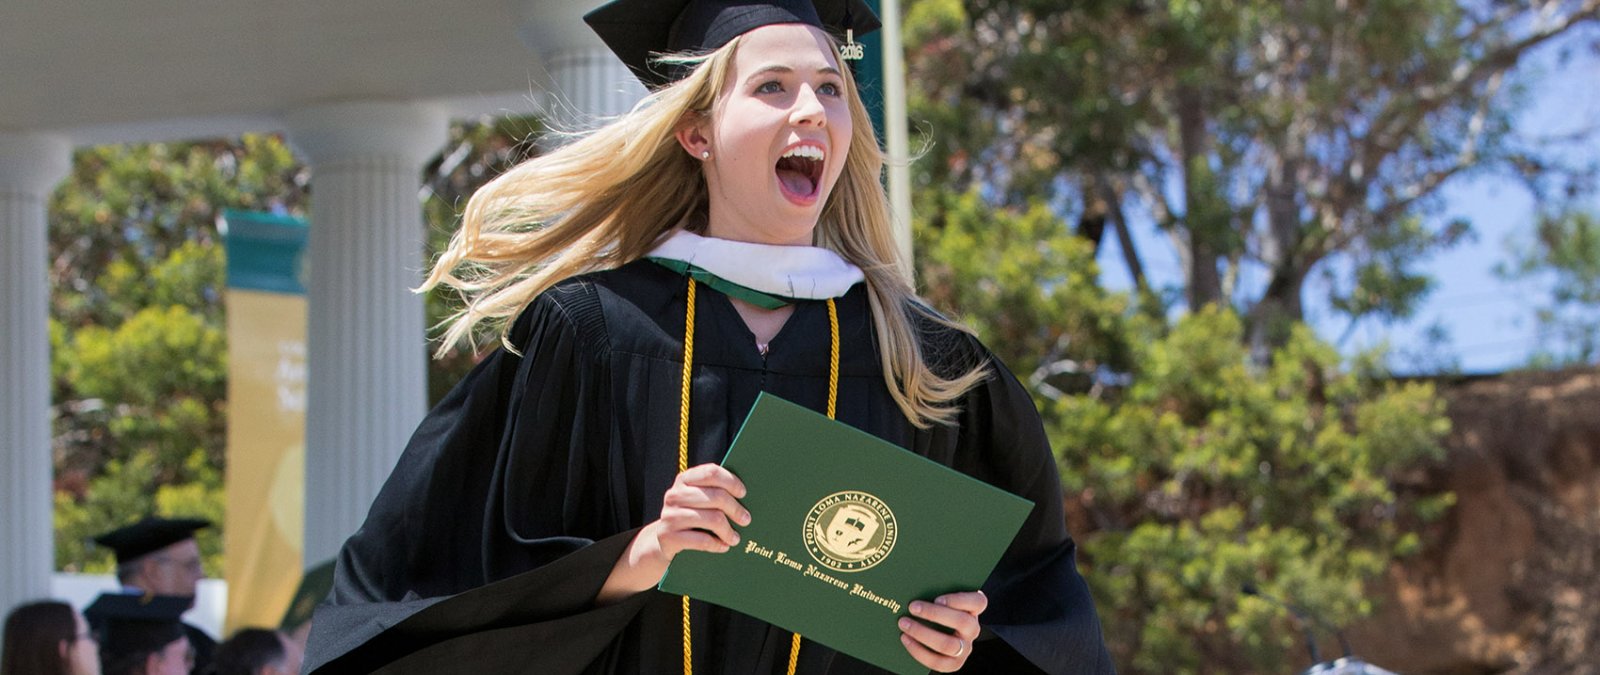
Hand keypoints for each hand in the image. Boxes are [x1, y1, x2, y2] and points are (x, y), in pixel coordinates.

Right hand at [598, 464, 749, 602]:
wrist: (663, 540)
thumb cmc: (691, 517)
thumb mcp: (698, 500)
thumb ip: (715, 492)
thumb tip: (746, 495)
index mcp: (684, 480)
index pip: (711, 472)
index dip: (731, 481)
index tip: (743, 493)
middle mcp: (675, 495)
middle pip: (716, 496)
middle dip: (736, 509)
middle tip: (746, 519)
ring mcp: (670, 515)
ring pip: (712, 519)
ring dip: (729, 531)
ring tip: (736, 538)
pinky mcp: (669, 536)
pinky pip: (702, 540)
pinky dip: (718, 544)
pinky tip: (724, 546)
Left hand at [898, 591, 986, 671]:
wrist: (940, 632)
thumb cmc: (938, 608)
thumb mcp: (941, 597)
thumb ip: (935, 589)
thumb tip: (913, 583)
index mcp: (974, 609)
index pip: (978, 602)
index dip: (959, 600)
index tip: (937, 598)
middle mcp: (973, 629)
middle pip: (962, 622)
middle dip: (934, 614)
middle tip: (912, 607)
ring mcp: (965, 648)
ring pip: (949, 645)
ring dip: (923, 634)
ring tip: (904, 624)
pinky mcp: (954, 664)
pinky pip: (937, 662)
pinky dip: (918, 650)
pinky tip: (905, 638)